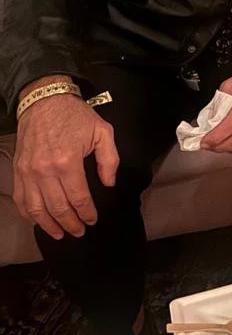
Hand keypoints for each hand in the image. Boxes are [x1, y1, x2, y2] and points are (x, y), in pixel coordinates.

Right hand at [13, 93, 117, 240]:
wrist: (44, 100)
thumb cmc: (76, 116)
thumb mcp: (103, 132)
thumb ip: (109, 160)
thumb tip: (108, 184)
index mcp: (68, 161)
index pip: (79, 198)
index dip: (87, 213)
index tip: (93, 220)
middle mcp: (45, 171)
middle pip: (58, 208)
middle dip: (71, 224)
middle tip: (79, 232)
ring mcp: (28, 172)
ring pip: (37, 209)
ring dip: (49, 225)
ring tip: (61, 234)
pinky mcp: (18, 171)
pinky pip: (21, 200)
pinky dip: (29, 214)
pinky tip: (39, 222)